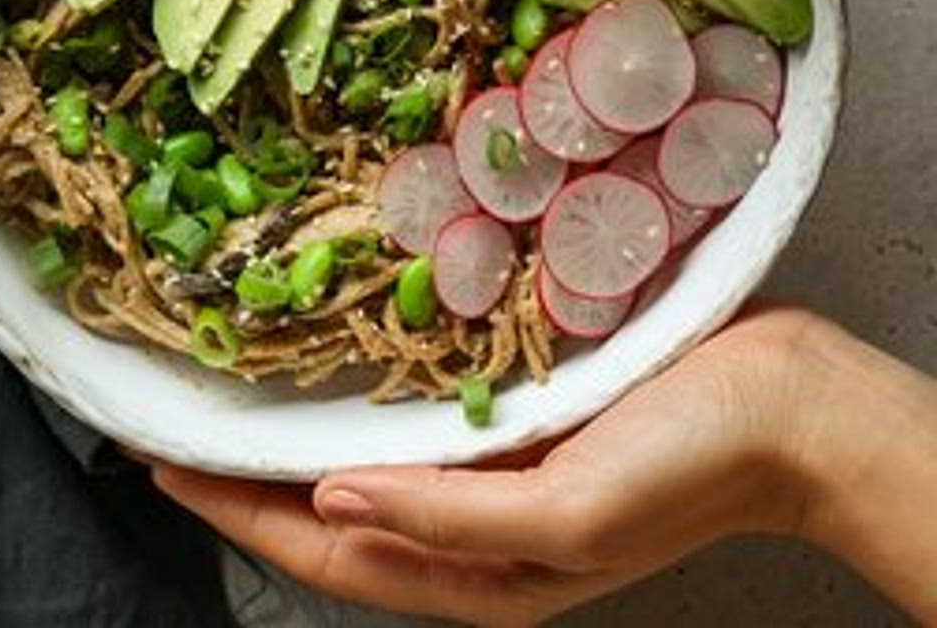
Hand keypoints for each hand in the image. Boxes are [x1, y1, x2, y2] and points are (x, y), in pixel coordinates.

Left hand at [149, 307, 844, 626]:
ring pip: (367, 463)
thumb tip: (331, 505)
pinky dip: (365, 402)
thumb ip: (449, 521)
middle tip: (177, 433)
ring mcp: (494, 470)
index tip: (164, 468)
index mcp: (481, 572)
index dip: (238, 513)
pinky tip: (337, 373)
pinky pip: (418, 417)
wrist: (781, 402)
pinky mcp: (518, 418)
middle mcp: (474, 525)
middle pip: (332, 512)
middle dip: (250, 482)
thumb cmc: (691, 467)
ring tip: (236, 404)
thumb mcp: (569, 515)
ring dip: (299, 440)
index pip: (326, 552)